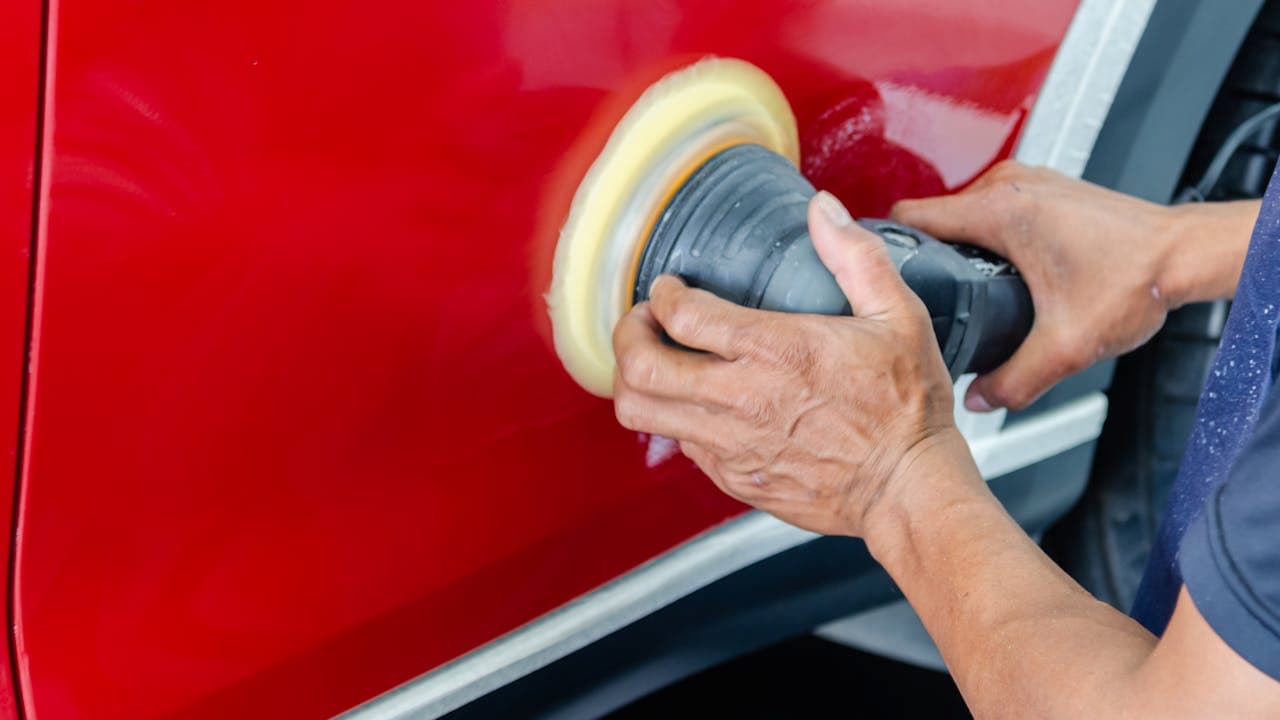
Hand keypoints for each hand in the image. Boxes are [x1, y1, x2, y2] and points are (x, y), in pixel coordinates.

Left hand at [611, 191, 963, 536]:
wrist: (908, 490)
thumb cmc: (906, 407)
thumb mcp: (898, 316)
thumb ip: (856, 256)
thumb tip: (823, 209)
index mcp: (778, 350)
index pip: (682, 314)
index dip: (662, 294)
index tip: (668, 288)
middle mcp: (742, 399)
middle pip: (640, 366)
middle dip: (628, 333)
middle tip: (644, 321)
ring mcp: (732, 444)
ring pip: (641, 411)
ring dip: (634, 379)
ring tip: (654, 360)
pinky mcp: (733, 477)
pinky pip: (677, 444)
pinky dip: (673, 417)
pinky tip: (698, 402)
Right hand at [891, 161, 1179, 410]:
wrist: (1185, 255)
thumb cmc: (1139, 278)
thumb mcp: (1066, 346)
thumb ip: (1013, 381)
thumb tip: (977, 399)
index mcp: (1000, 212)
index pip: (910, 217)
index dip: (885, 249)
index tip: (876, 273)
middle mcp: (1008, 187)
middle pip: (932, 218)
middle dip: (923, 257)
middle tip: (921, 297)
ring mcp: (1026, 183)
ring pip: (961, 213)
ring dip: (954, 247)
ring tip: (958, 287)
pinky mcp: (1041, 191)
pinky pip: (988, 210)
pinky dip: (982, 238)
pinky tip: (995, 272)